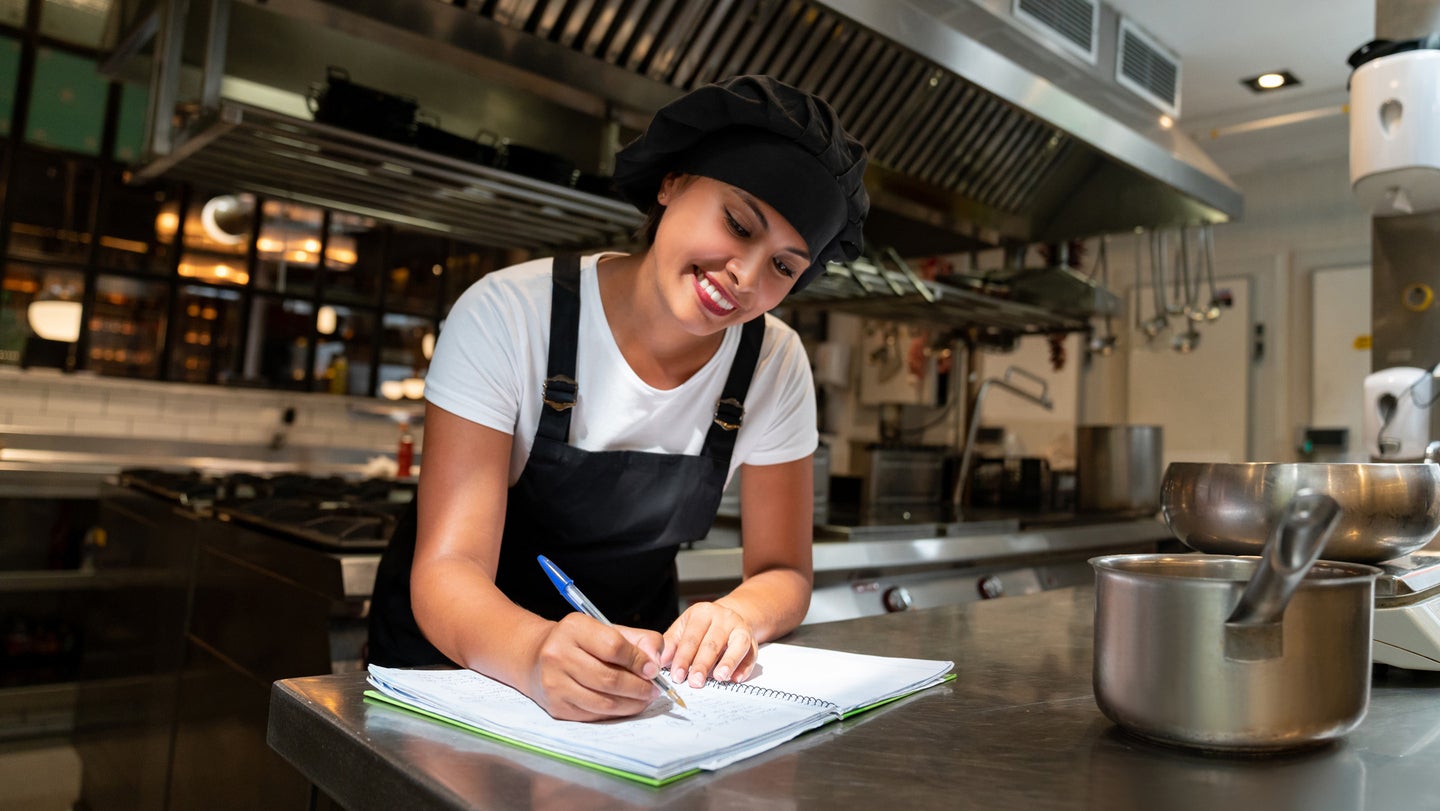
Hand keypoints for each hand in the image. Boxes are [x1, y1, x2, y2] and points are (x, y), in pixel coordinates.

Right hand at [526, 614, 664, 720]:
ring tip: (644, 699)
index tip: (654, 670)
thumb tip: (656, 662)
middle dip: (639, 687)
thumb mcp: (606, 630)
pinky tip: (625, 706)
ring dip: (631, 704)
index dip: (639, 661)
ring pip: (603, 702)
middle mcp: (558, 655)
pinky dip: (615, 713)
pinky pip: (594, 715)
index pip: (613, 646)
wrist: (536, 658)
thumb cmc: (580, 643)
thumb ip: (638, 640)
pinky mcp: (556, 707)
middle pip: (609, 678)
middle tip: (654, 690)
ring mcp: (554, 683)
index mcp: (573, 628)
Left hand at [661, 602, 757, 688]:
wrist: (728, 616)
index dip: (683, 657)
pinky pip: (751, 654)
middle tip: (695, 682)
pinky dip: (745, 667)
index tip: (677, 675)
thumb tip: (661, 660)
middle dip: (703, 664)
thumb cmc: (701, 627)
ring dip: (728, 662)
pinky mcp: (753, 641)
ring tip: (719, 678)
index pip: (691, 637)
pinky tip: (736, 678)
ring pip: (736, 645)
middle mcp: (723, 617)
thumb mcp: (684, 627)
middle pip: (712, 642)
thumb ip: (671, 643)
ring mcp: (740, 627)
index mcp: (702, 613)